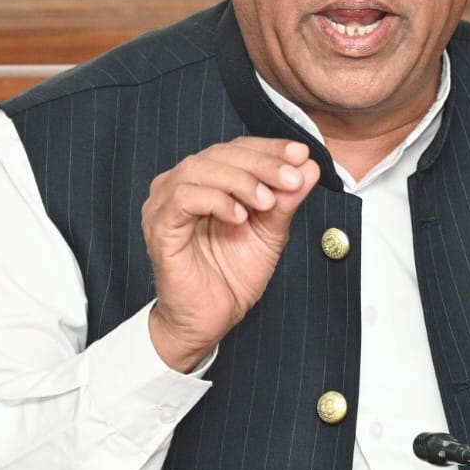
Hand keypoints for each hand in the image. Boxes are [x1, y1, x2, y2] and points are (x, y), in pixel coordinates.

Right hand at [142, 137, 320, 371]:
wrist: (208, 321)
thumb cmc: (231, 276)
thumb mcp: (269, 232)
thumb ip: (286, 199)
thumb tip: (309, 167)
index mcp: (206, 181)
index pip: (237, 149)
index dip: (269, 148)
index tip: (300, 154)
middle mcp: (181, 185)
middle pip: (219, 154)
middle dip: (261, 163)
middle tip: (291, 177)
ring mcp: (165, 204)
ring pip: (199, 169)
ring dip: (240, 180)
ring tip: (266, 201)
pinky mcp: (159, 227)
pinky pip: (183, 199)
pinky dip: (216, 201)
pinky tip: (239, 216)